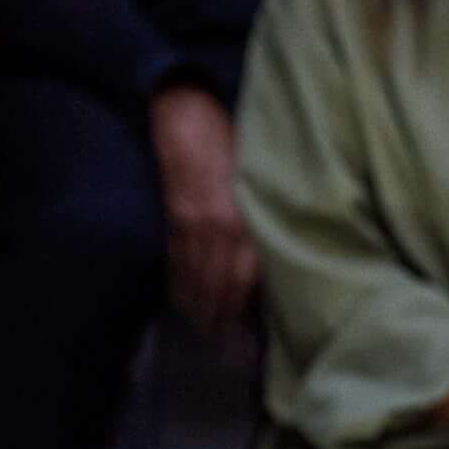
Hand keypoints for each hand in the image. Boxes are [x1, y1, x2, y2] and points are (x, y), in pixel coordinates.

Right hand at [149, 84, 258, 333]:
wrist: (187, 114)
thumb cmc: (233, 142)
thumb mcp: (260, 181)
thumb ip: (265, 218)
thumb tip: (277, 253)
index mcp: (249, 220)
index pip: (248, 279)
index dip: (245, 307)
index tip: (247, 327)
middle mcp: (223, 228)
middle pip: (222, 286)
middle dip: (220, 314)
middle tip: (220, 335)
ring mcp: (193, 225)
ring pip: (196, 278)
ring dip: (198, 306)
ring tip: (202, 324)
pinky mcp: (171, 218)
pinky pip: (175, 261)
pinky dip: (178, 284)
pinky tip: (180, 299)